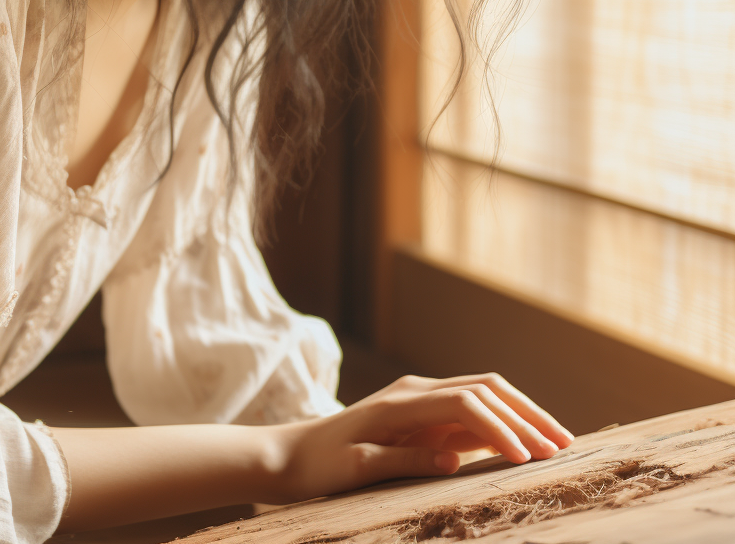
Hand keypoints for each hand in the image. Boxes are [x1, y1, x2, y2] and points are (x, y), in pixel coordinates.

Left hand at [266, 371, 573, 503]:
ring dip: (520, 414)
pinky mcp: (425, 416)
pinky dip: (503, 425)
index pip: (465, 402)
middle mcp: (416, 391)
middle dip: (525, 412)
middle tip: (563, 443)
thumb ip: (404, 461)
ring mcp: (422, 400)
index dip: (501, 427)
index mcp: (401, 400)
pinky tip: (526, 443)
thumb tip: (454, 461)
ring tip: (557, 441)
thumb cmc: (321, 464)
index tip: (527, 458)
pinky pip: (472, 414)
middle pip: (485, 388)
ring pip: (484, 395)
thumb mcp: (357, 468)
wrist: (292, 454)